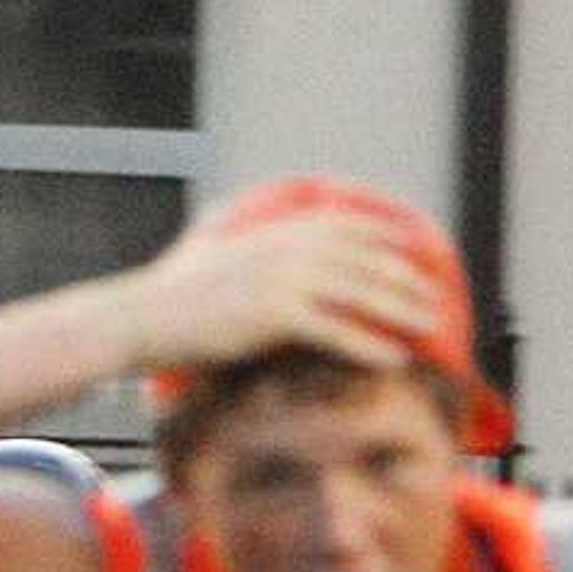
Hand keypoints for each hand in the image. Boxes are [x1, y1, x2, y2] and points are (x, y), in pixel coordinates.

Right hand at [127, 205, 437, 374]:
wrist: (139, 318)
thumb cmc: (174, 289)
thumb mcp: (212, 243)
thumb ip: (240, 230)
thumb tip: (239, 213)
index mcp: (275, 230)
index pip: (347, 225)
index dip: (386, 236)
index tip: (415, 249)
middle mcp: (285, 248)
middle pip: (366, 260)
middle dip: (406, 278)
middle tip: (434, 298)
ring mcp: (281, 279)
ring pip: (360, 293)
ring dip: (400, 311)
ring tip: (427, 327)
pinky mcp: (273, 315)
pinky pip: (336, 330)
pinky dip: (368, 345)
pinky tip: (392, 358)